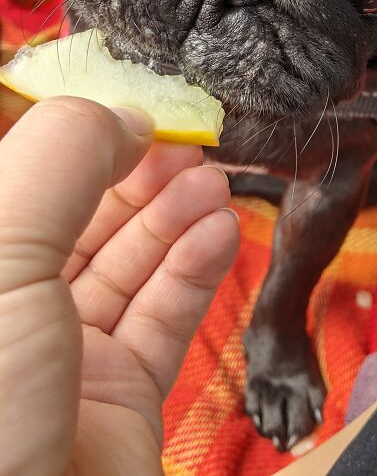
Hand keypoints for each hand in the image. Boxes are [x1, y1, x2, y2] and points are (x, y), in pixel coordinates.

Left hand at [0, 97, 238, 474]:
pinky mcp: (118, 400)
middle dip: (139, 176)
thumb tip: (119, 115)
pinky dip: (195, 270)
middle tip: (189, 146)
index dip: (82, 140)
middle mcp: (6, 314)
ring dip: (176, 218)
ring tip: (213, 186)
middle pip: (81, 218)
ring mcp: (62, 361)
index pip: (24, 179)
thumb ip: (59, 158)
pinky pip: (163, 318)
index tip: (138, 112)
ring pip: (128, 265)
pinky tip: (219, 233)